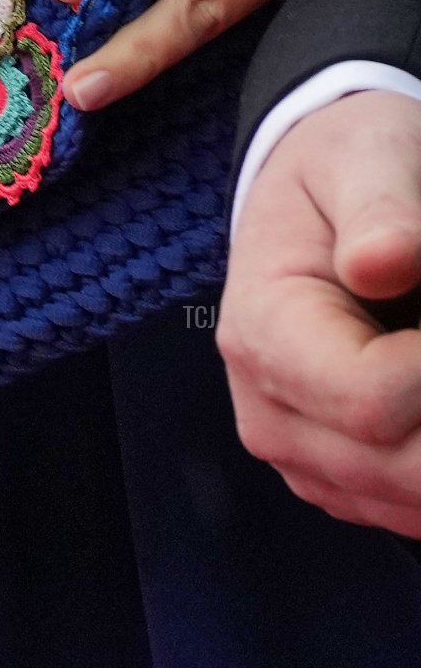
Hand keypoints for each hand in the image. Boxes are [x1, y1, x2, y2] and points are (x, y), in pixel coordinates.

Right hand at [218, 90, 420, 536]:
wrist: (314, 199)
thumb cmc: (346, 170)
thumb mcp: (365, 156)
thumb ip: (380, 207)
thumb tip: (382, 263)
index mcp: (262, 331)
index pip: (368, 398)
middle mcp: (268, 411)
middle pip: (400, 467)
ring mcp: (303, 457)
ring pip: (412, 502)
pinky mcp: (340, 482)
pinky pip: (413, 511)